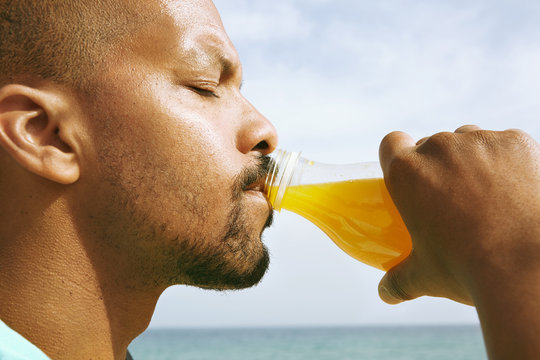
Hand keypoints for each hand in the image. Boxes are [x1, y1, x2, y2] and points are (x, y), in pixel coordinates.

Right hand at [378, 126, 539, 305]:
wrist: (529, 265)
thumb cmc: (469, 268)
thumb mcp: (425, 276)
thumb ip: (399, 280)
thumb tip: (386, 293)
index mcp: (407, 173)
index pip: (392, 143)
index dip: (399, 154)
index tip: (411, 173)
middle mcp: (439, 148)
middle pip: (434, 145)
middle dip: (441, 166)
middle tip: (454, 198)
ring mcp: (480, 141)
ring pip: (471, 142)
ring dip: (474, 160)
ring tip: (490, 196)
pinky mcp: (517, 142)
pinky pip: (508, 146)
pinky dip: (511, 162)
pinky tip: (518, 192)